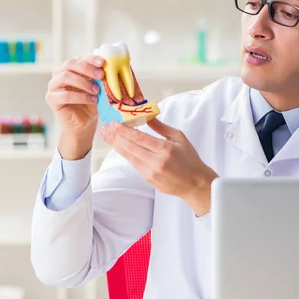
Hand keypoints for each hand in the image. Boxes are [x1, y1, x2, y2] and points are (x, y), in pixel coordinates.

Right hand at [46, 55, 104, 158]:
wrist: (83, 124)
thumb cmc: (91, 103)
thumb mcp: (98, 88)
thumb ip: (100, 78)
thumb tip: (112, 67)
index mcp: (72, 68)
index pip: (80, 58)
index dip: (91, 59)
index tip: (103, 63)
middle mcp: (60, 74)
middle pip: (70, 63)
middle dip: (87, 68)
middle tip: (101, 75)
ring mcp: (53, 86)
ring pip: (65, 76)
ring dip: (83, 83)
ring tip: (97, 91)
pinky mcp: (51, 99)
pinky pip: (64, 94)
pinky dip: (80, 97)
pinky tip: (92, 100)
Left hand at [98, 118, 217, 215]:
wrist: (195, 184)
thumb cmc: (190, 159)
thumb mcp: (179, 138)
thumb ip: (161, 127)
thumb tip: (148, 115)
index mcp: (165, 149)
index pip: (140, 138)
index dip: (124, 131)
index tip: (113, 123)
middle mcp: (156, 162)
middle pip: (130, 147)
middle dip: (115, 137)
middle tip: (104, 129)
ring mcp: (151, 172)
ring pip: (129, 156)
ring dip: (116, 146)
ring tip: (106, 137)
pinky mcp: (148, 179)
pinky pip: (134, 164)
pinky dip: (126, 154)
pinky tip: (119, 147)